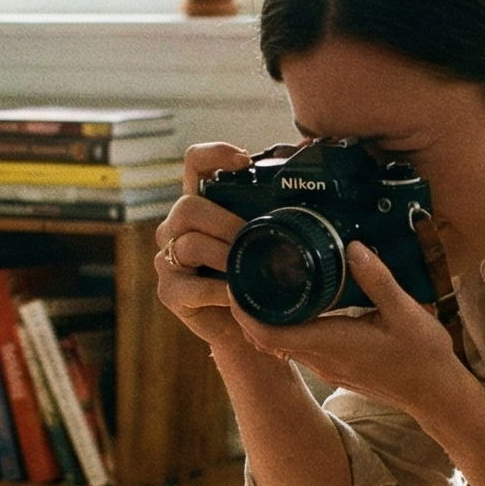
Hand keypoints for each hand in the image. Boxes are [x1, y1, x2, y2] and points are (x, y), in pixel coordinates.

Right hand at [152, 142, 262, 361]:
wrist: (248, 331)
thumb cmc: (259, 281)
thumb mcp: (270, 241)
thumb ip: (277, 212)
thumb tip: (315, 174)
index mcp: (203, 206)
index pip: (195, 165)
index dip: (214, 154)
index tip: (244, 160)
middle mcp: (178, 228)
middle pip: (189, 206)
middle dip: (226, 222)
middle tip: (255, 237)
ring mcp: (169, 260)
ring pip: (188, 243)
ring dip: (224, 255)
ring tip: (247, 268)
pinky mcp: (170, 292)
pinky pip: (189, 285)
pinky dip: (218, 290)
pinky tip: (236, 295)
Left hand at [240, 243, 469, 414]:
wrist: (435, 393)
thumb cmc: (422, 355)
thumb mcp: (405, 312)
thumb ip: (377, 279)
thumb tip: (352, 247)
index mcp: (329, 343)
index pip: (267, 333)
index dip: (243, 311)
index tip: (235, 282)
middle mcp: (320, 357)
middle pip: (264, 337)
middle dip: (247, 308)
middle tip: (243, 271)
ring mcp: (325, 365)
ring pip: (279, 342)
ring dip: (265, 317)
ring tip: (264, 280)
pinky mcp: (333, 366)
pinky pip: (296, 346)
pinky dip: (285, 326)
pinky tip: (296, 302)